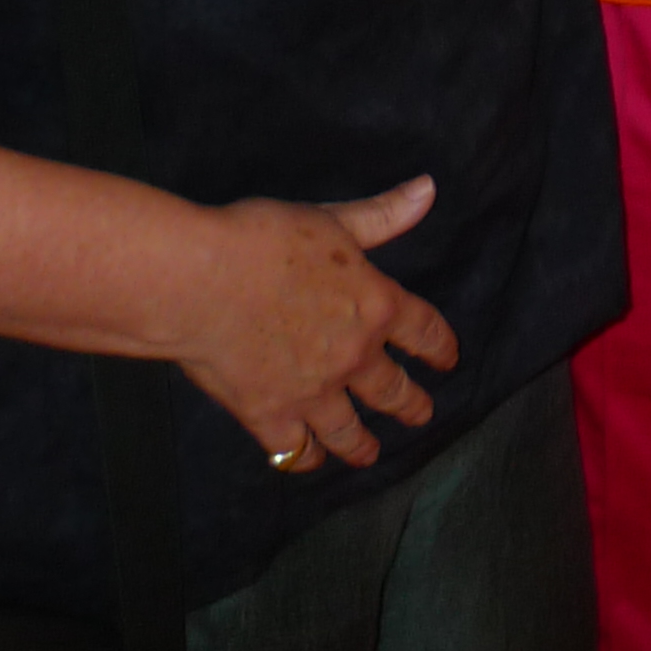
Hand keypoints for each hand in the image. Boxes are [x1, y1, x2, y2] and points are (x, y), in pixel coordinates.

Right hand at [164, 175, 457, 470]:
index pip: (423, 330)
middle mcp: (353, 356)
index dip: (440, 345)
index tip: (449, 359)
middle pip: (392, 389)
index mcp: (375, 305)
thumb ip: (381, 216)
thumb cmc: (264, 241)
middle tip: (422, 415)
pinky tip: (307, 460)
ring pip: (348, 430)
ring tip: (371, 454)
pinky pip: (295, 451)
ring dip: (363, 445)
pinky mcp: (269, 417)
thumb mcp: (332, 219)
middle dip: (411, 404)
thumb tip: (428, 190)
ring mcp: (312, 393)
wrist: (201, 281)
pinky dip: (304, 460)